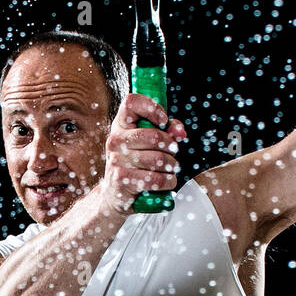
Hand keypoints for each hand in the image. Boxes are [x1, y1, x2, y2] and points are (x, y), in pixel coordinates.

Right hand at [99, 93, 185, 217]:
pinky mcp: (121, 179)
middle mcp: (115, 140)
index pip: (131, 102)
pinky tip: (168, 181)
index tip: (163, 121)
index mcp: (121, 124)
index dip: (152, 108)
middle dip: (171, 145)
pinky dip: (168, 181)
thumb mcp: (149, 142)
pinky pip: (154, 179)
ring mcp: (116, 160)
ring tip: (171, 168)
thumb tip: (180, 133)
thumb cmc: (136, 162)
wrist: (116, 193)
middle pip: (153, 135)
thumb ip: (168, 130)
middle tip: (174, 151)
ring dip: (172, 165)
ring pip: (157, 159)